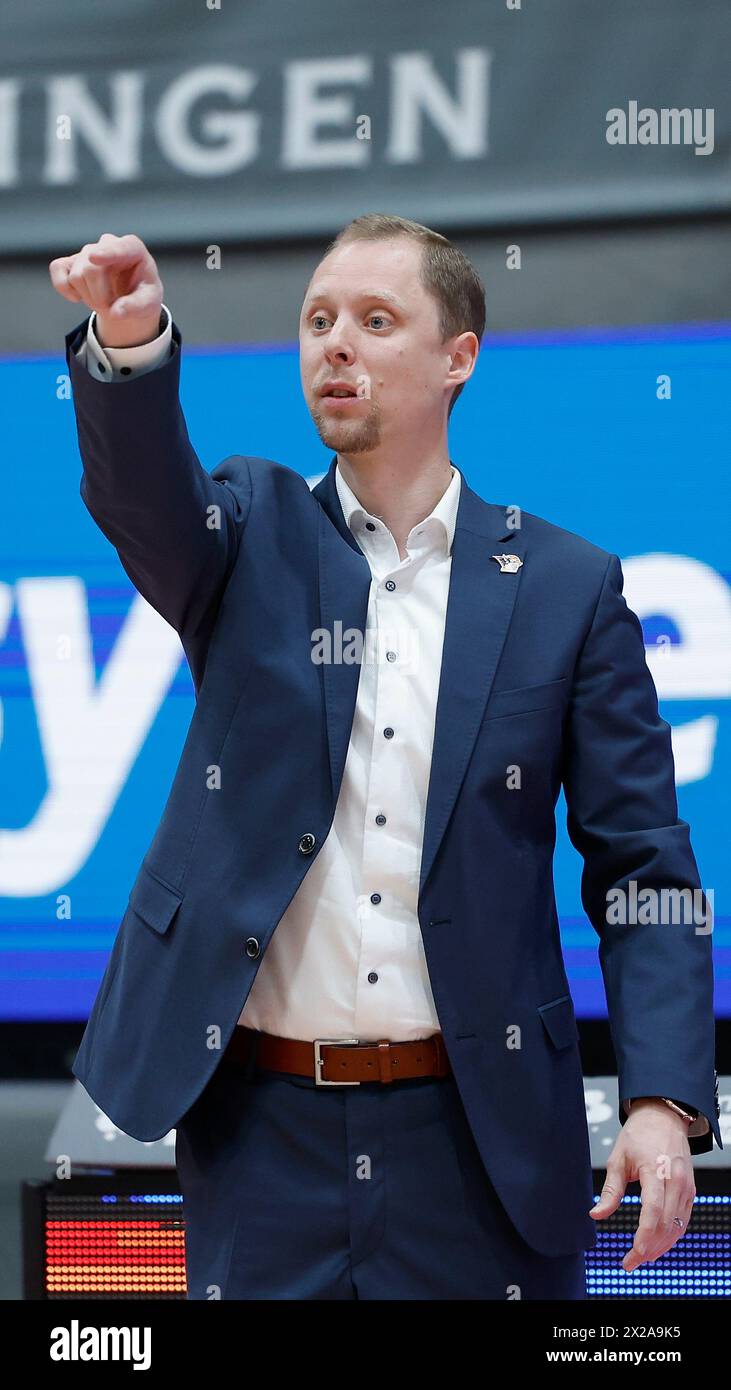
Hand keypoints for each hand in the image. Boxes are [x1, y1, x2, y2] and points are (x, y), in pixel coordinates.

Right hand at [48, 232, 163, 348]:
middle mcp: (108, 243)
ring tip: (103, 300)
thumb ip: (136, 307)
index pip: (120, 248)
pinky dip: (64, 288)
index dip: (106, 253)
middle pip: (91, 270)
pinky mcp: (71, 259)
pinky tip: (78, 297)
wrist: (128, 296)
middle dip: (99, 297)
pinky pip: (57, 269)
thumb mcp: (148, 304)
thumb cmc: (141, 294)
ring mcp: (87, 250)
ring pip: (76, 276)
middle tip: (111, 306)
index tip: (94, 258)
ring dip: (88, 297)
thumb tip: (116, 312)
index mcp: (132, 249)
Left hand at [589, 1098, 694, 1270]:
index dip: (644, 1235)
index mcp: (655, 1169)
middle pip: (666, 1223)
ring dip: (661, 1246)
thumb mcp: (618, 1158)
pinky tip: (657, 1245)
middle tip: (630, 1262)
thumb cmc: (639, 1135)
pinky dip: (671, 1235)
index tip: (633, 1253)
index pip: (653, 1209)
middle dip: (649, 1248)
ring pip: (677, 1226)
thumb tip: (596, 1214)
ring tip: (641, 1258)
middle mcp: (675, 1179)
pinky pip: (683, 1219)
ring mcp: (686, 1185)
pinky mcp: (690, 1190)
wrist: (663, 1117)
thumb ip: (610, 1189)